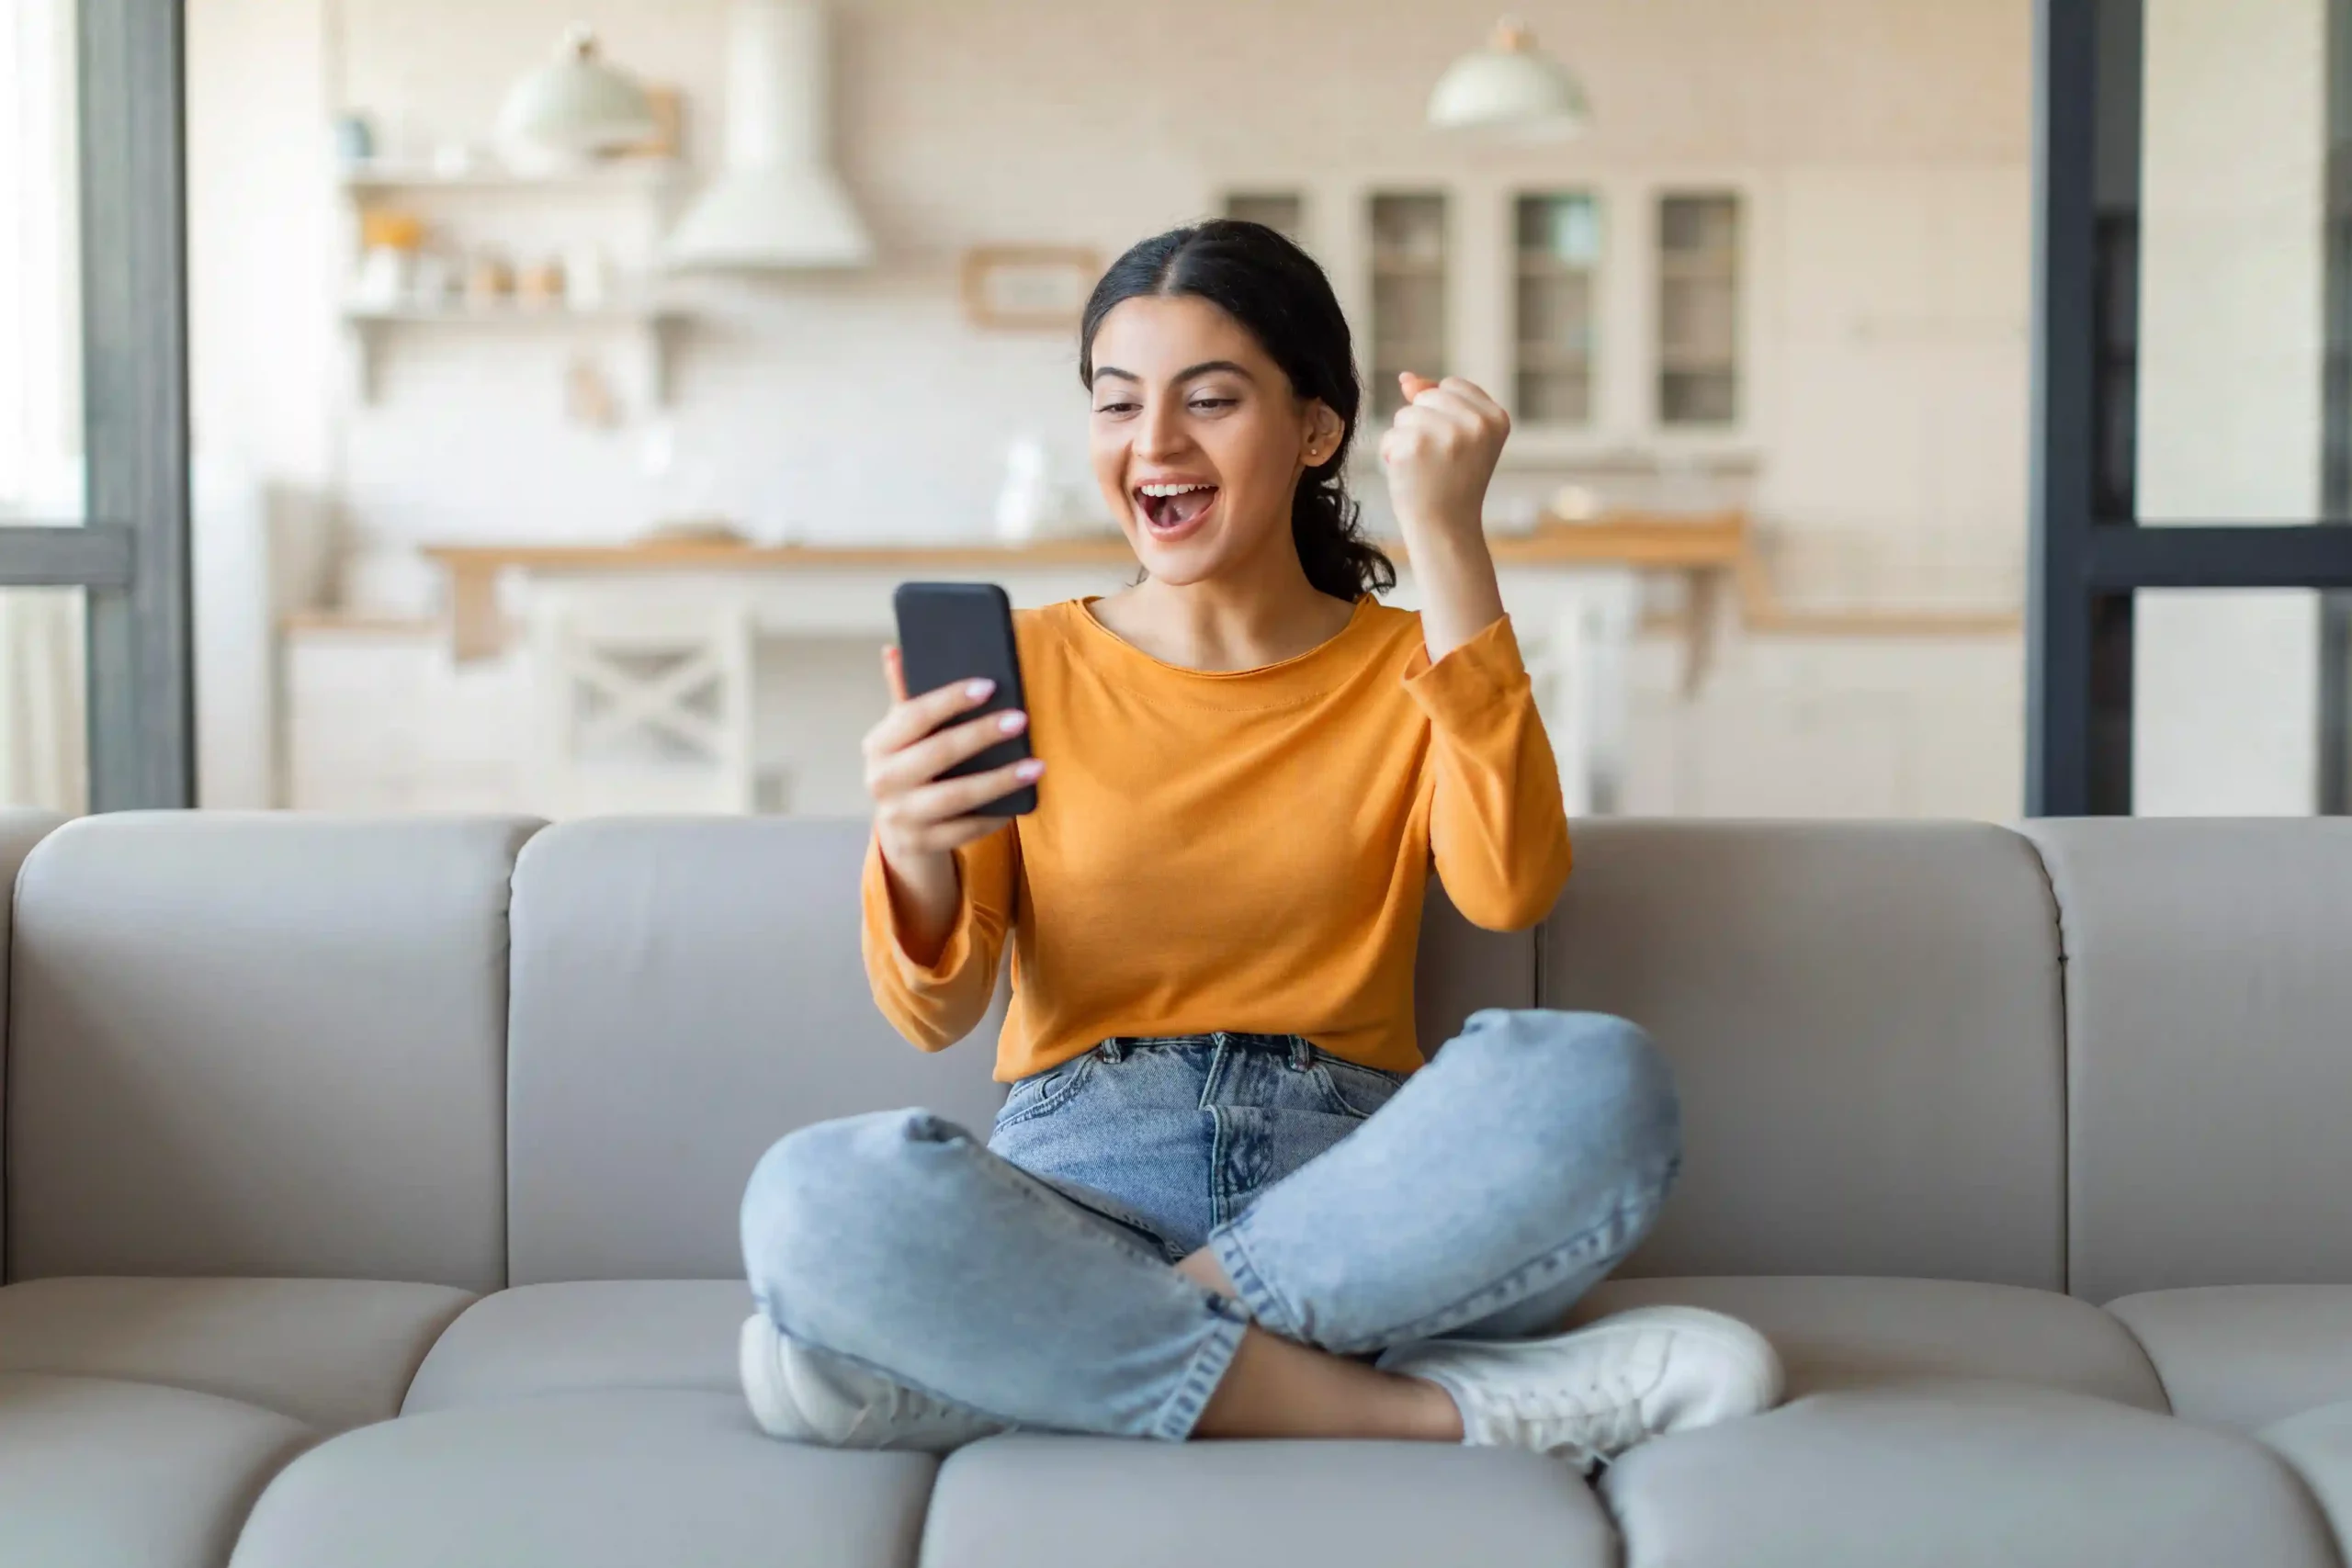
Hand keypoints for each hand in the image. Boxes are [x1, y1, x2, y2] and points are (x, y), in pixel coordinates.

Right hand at [863, 646, 1043, 871]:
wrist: (900, 830)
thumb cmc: (909, 767)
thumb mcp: (901, 734)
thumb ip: (904, 696)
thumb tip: (895, 649)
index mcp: (877, 744)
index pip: (913, 715)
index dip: (950, 699)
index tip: (988, 686)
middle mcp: (882, 780)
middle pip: (937, 753)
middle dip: (981, 735)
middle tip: (1021, 719)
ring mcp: (901, 816)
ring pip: (956, 796)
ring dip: (999, 780)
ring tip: (1036, 765)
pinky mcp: (923, 843)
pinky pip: (967, 828)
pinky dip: (995, 814)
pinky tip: (1021, 800)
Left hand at [1378, 373, 1509, 548]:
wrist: (1446, 529)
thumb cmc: (1451, 483)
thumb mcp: (1459, 437)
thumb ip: (1436, 402)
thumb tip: (1405, 378)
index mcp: (1497, 418)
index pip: (1451, 386)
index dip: (1442, 414)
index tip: (1453, 447)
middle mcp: (1477, 423)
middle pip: (1427, 396)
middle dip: (1423, 424)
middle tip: (1438, 460)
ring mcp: (1447, 433)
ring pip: (1405, 414)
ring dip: (1406, 440)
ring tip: (1424, 468)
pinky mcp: (1416, 445)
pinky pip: (1391, 435)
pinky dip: (1392, 454)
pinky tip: (1409, 474)